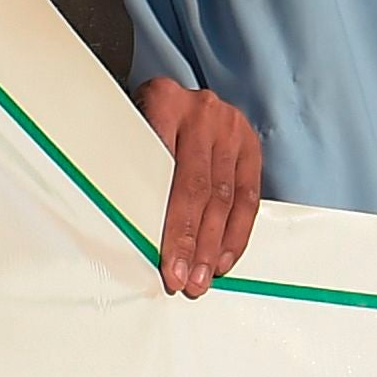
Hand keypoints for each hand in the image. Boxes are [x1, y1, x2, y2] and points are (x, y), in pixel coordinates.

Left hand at [132, 79, 261, 296]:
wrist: (176, 96)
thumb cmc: (144, 121)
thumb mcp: (127, 132)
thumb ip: (128, 169)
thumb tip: (126, 232)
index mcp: (163, 102)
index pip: (165, 172)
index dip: (169, 226)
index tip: (165, 262)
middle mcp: (201, 112)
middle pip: (199, 188)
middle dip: (194, 243)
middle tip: (185, 279)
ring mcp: (231, 126)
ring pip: (226, 196)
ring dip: (216, 245)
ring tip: (204, 277)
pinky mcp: (250, 144)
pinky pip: (249, 196)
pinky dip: (237, 232)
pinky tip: (224, 258)